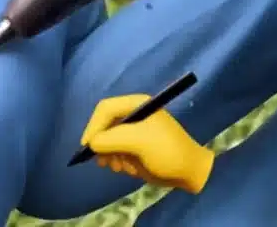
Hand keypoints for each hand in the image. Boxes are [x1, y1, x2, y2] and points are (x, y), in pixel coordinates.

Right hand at [81, 95, 214, 193]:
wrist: (188, 171)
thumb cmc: (166, 150)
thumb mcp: (138, 142)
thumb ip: (112, 139)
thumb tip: (91, 144)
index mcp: (137, 104)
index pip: (105, 109)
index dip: (93, 126)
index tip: (88, 146)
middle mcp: (134, 115)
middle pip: (104, 126)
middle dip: (103, 145)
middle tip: (104, 162)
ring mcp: (134, 133)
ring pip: (107, 142)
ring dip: (111, 156)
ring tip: (121, 167)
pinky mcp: (134, 148)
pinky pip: (116, 153)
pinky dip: (119, 162)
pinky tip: (130, 169)